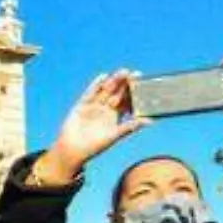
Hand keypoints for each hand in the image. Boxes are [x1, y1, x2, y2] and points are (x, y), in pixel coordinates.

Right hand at [36, 71, 150, 185]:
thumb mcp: (114, 136)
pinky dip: (95, 85)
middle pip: (116, 93)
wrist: (73, 150)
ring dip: (113, 81)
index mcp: (114, 116)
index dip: (133, 93)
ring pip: (105, 91)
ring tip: (123, 72)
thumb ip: (129, 127)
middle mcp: (105, 109)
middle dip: (125, 84)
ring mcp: (93, 106)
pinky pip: (90, 93)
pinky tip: (103, 77)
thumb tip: (149, 122)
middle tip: (134, 73)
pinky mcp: (82, 105)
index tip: (142, 83)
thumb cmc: (94, 147)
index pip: (126, 101)